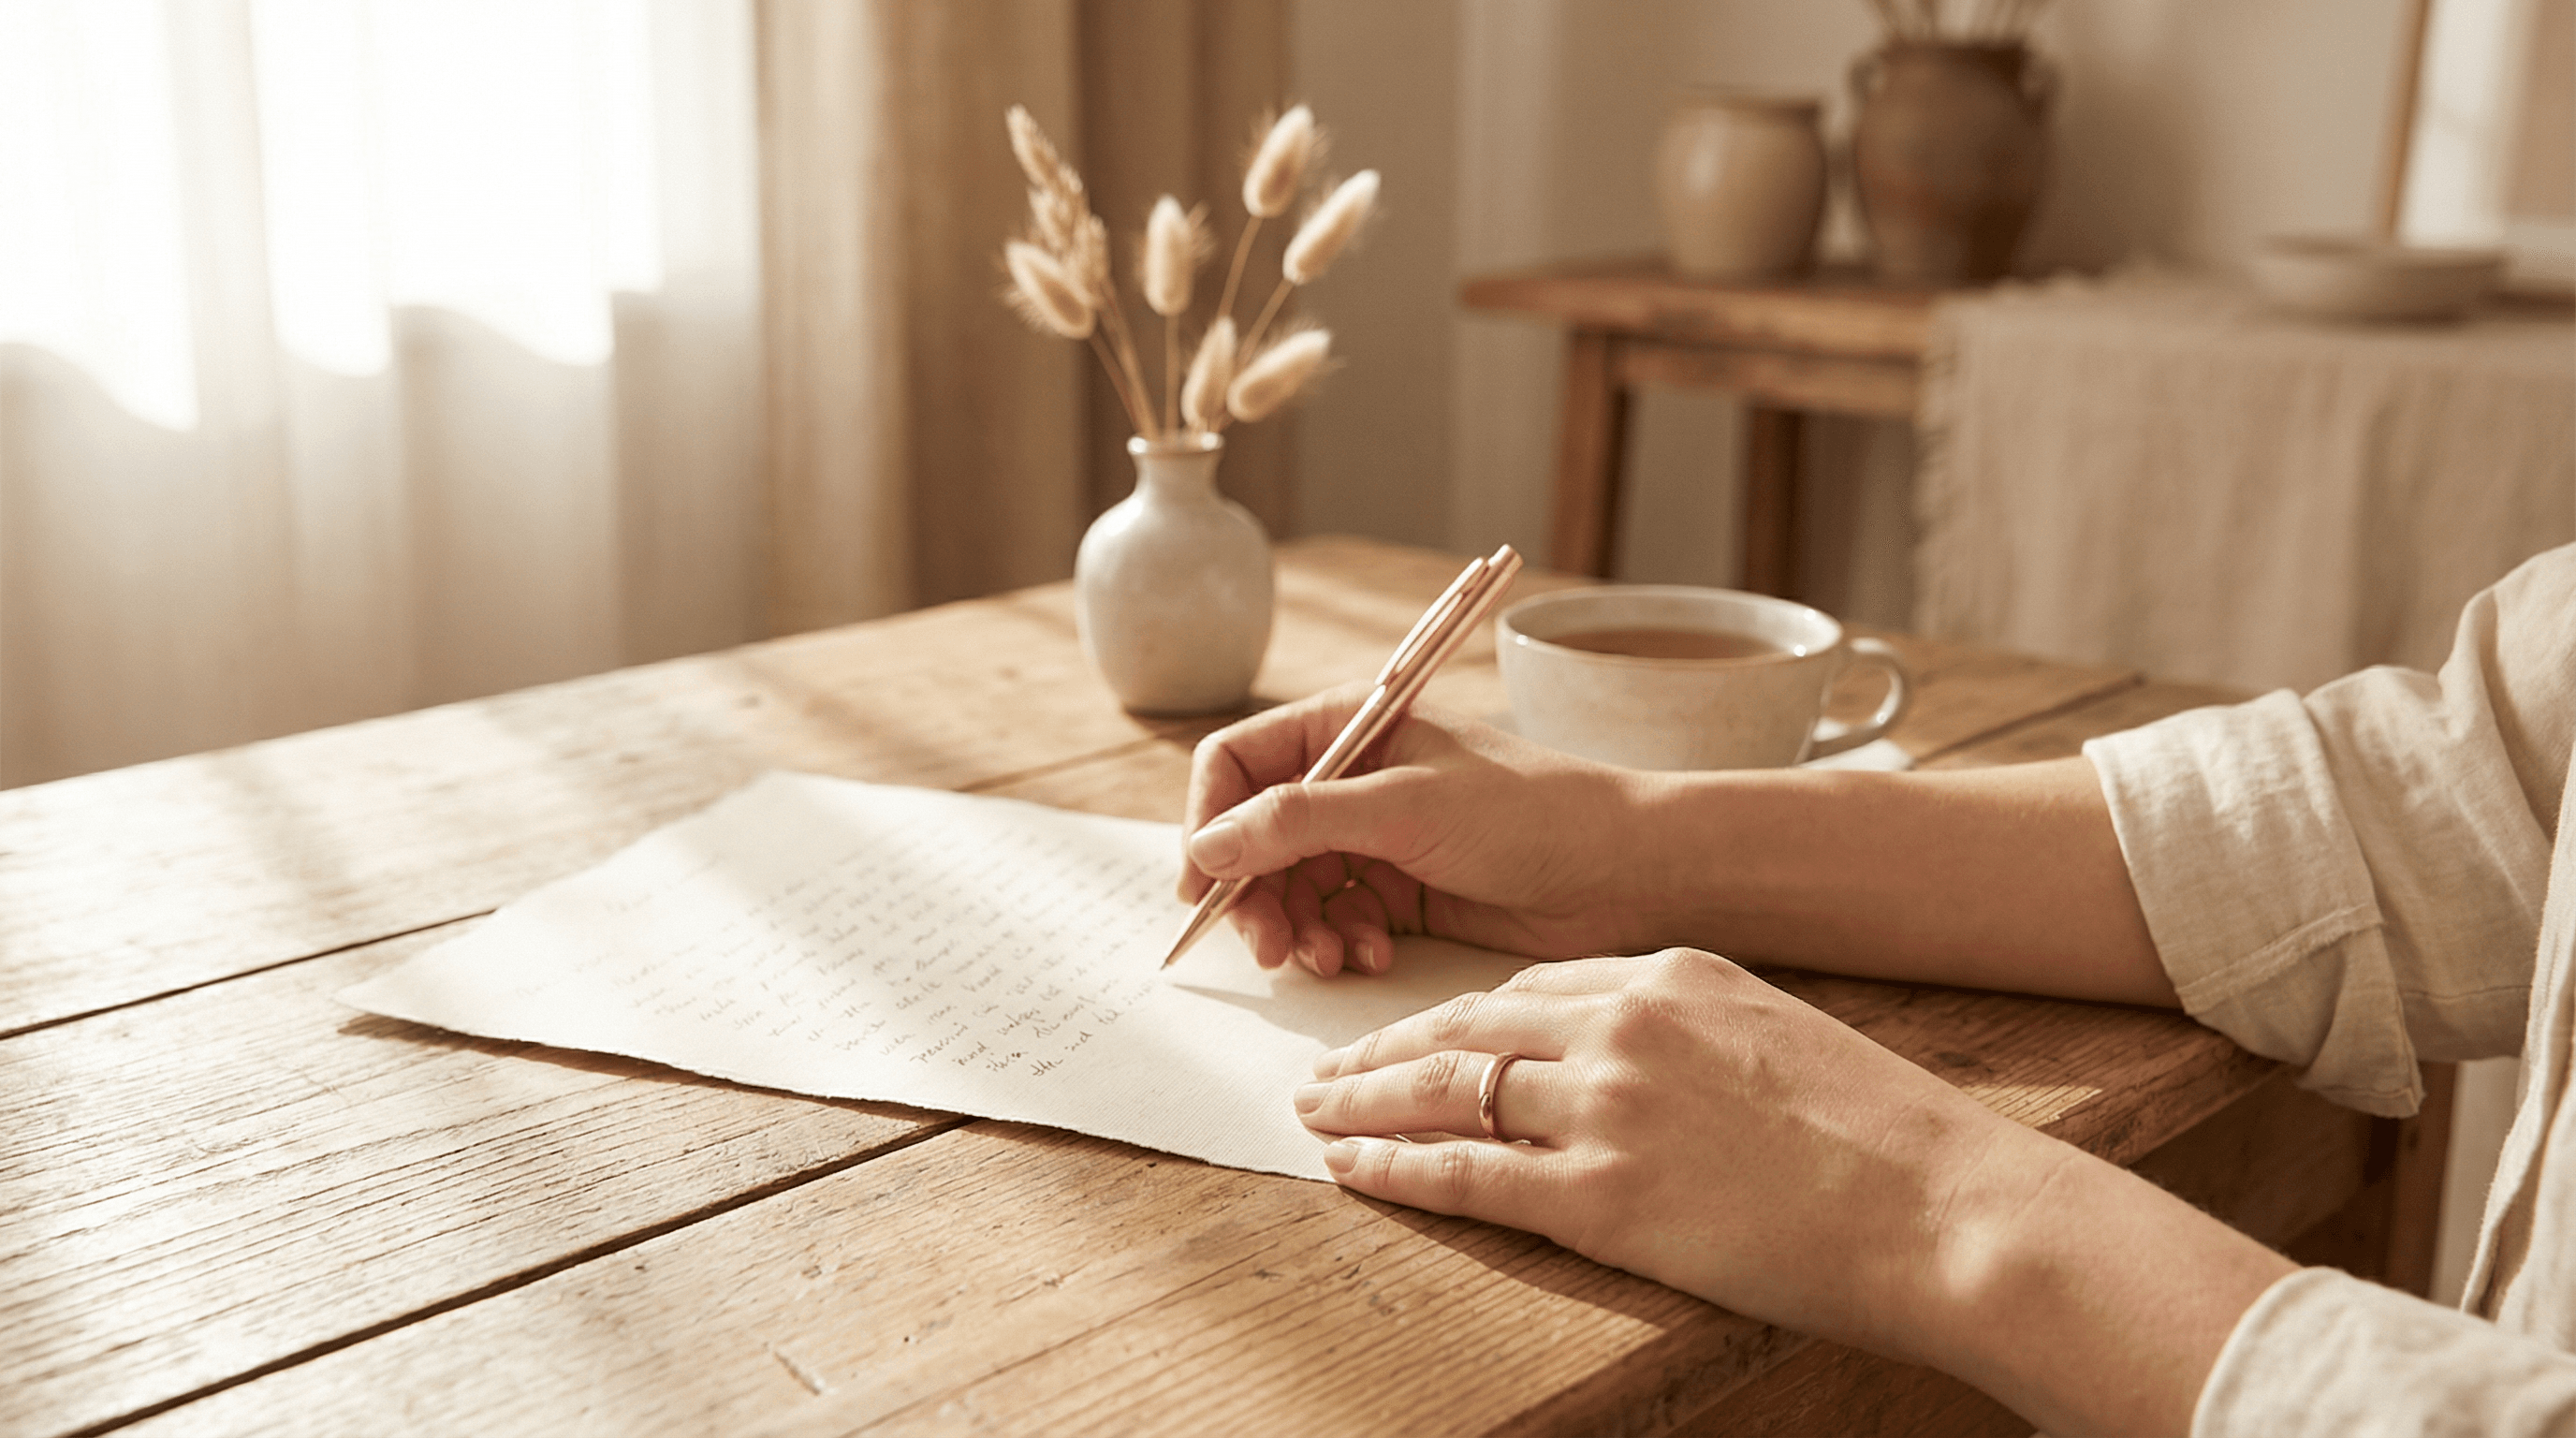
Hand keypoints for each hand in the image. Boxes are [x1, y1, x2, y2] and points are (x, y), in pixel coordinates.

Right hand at [1180, 685, 1662, 975]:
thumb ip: (1299, 821)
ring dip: (1298, 929)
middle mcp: (1352, 779)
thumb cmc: (1529, 813)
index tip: (1204, 886)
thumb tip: (1206, 846)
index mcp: (1349, 725)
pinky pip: (1333, 921)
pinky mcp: (1398, 892)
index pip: (1237, 763)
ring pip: (1290, 889)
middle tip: (1270, 947)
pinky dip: (1338, 943)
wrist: (1623, 872)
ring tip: (1332, 957)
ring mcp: (1374, 838)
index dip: (1209, 823)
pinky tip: (1369, 957)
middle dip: (1255, 895)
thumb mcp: (1405, 806)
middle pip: (1254, 837)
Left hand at [1292, 947, 2011, 1351]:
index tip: (1406, 1033)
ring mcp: (1608, 1108)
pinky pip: (1467, 1174)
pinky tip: (1351, 1168)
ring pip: (1446, 1091)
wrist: (1940, 1204)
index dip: (1446, 1012)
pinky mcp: (1605, 1195)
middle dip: (1381, 1049)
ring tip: (1315, 1113)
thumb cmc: (1880, 1132)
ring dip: (1365, 1103)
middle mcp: (1624, 1024)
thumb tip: (1615, 1055)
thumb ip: (1683, 1030)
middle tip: (1325, 1067)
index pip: (1521, 986)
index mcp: (1667, 972)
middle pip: (1463, 1024)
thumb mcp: (1771, 1032)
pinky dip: (1396, 1169)